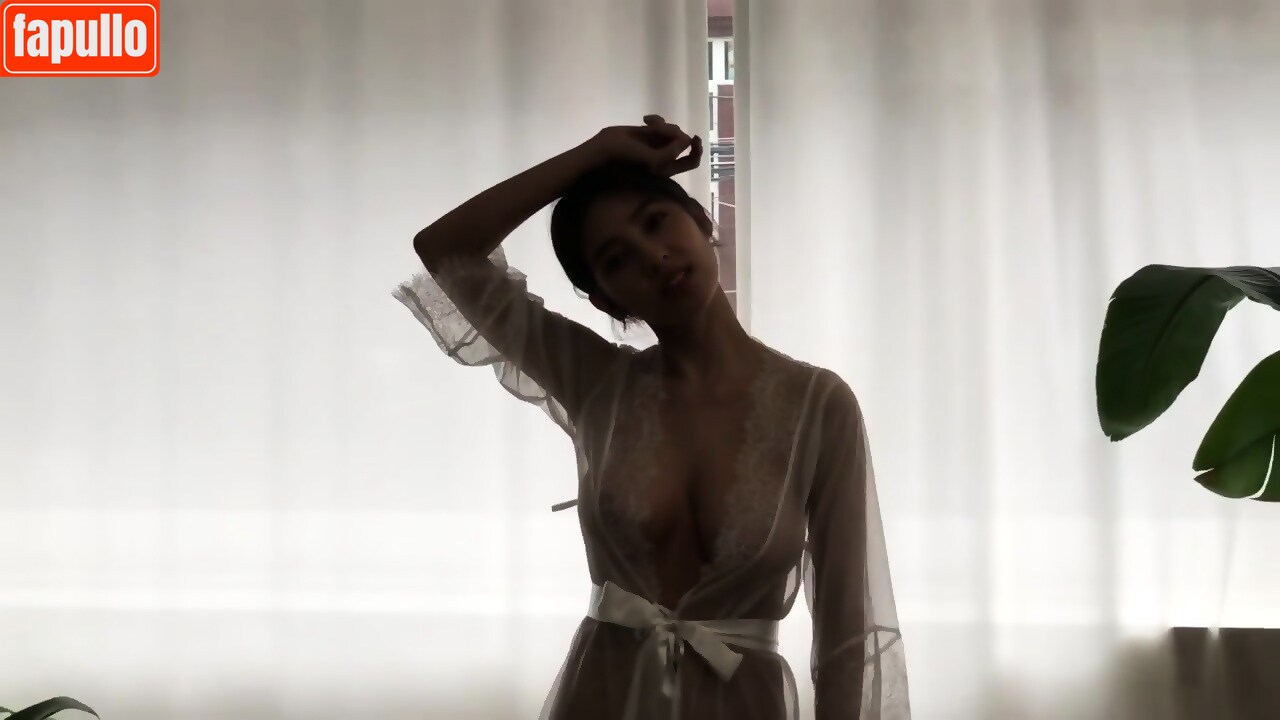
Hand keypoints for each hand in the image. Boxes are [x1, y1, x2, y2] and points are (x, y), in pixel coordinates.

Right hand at [589, 115, 703, 176]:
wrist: (603, 148)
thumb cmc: (626, 158)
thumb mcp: (652, 160)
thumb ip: (671, 152)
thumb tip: (686, 139)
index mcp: (667, 168)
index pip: (692, 160)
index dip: (696, 149)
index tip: (693, 138)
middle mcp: (664, 156)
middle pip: (682, 141)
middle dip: (674, 133)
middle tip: (659, 130)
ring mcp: (657, 144)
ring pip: (673, 130)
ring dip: (663, 125)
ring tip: (647, 123)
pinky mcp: (649, 133)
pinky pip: (662, 123)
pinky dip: (656, 119)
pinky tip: (644, 119)